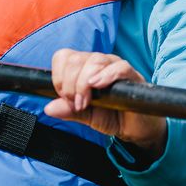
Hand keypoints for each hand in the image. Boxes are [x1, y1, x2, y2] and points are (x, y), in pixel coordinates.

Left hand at [45, 49, 166, 152]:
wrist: (136, 129)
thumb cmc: (112, 116)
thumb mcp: (86, 116)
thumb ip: (68, 110)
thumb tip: (48, 109)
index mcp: (85, 68)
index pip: (65, 57)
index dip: (59, 76)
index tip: (64, 97)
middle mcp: (99, 63)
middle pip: (76, 59)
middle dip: (70, 84)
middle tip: (77, 103)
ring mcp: (116, 66)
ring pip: (94, 60)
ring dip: (84, 83)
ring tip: (86, 103)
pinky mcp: (133, 75)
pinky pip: (119, 67)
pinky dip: (106, 76)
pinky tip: (98, 86)